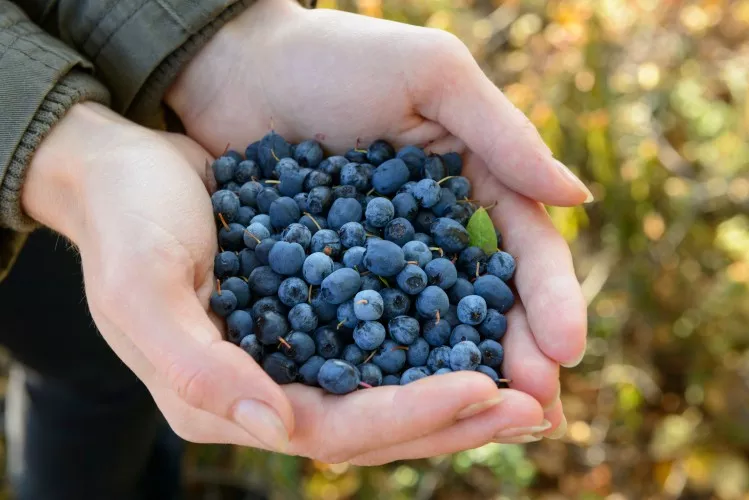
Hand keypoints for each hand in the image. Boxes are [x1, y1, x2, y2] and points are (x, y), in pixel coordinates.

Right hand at [23, 103, 546, 463]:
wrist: (123, 171)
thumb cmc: (125, 224)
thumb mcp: (141, 289)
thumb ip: (196, 365)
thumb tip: (279, 423)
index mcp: (227, 399)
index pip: (334, 429)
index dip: (409, 415)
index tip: (483, 390)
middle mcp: (269, 388)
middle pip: (376, 423)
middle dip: (456, 419)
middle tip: (536, 406)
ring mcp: (295, 353)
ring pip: (392, 388)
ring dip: (461, 389)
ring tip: (531, 384)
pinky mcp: (316, 311)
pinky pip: (388, 339)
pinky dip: (438, 340)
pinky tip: (486, 327)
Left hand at [165, 0, 588, 457]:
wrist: (239, 66)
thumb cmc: (337, 56)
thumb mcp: (432, 76)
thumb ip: (502, 135)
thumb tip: (577, 199)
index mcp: (474, 181)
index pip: (526, 249)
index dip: (551, 300)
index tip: (564, 350)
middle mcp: (437, 229)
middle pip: (489, 302)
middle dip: (516, 353)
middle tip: (536, 410)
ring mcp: (386, 259)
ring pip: (436, 326)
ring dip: (463, 374)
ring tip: (484, 421)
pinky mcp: (333, 277)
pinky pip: (369, 326)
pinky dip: (392, 363)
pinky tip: (402, 400)